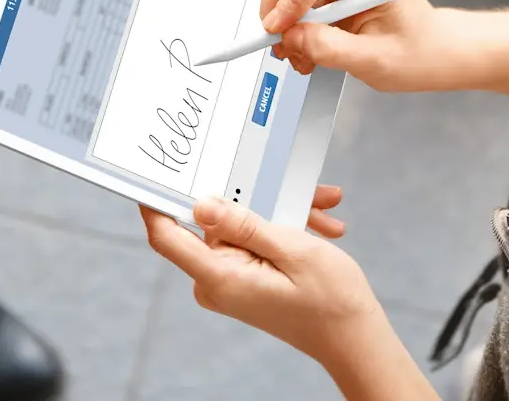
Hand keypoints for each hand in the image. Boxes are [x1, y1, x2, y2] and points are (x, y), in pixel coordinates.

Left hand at [141, 189, 379, 365]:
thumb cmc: (330, 300)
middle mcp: (217, 281)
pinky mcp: (244, 278)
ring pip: (243, 228)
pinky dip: (284, 231)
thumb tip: (201, 205)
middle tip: (303, 193)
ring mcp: (231, 280)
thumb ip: (244, 225)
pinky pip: (253, 243)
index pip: (166, 236)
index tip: (159, 171)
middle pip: (216, 223)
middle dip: (259, 199)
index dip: (155, 202)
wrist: (353, 337)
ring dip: (282, 214)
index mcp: (220, 277)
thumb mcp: (292, 250)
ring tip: (323, 212)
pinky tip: (319, 226)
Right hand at [262, 0, 508, 99]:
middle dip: (282, 10)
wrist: (431, 44)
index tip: (283, 33)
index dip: (288, 0)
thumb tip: (290, 37)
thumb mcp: (373, 62)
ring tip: (304, 48)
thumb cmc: (415, 50)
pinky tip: (310, 34)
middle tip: (288, 48)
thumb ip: (328, 49)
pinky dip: (295, 9)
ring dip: (287, 14)